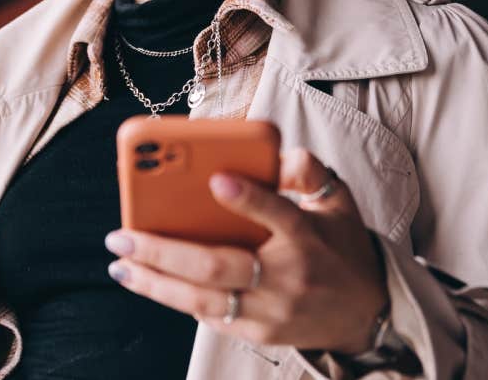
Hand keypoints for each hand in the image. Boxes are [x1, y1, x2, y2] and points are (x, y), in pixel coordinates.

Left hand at [104, 148, 387, 352]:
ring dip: (154, 282)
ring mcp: (271, 310)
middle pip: (218, 265)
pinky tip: (145, 280)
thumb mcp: (338, 202)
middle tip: (122, 235)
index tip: (214, 178)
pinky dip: (175, 298)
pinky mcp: (259, 333)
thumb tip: (277, 155)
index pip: (278, 214)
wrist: (367, 315)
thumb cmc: (341, 248)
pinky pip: (210, 316)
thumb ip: (308, 172)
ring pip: (203, 299)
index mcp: (308, 237)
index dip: (247, 198)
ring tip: (120, 263)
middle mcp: (287, 277)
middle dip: (164, 250)